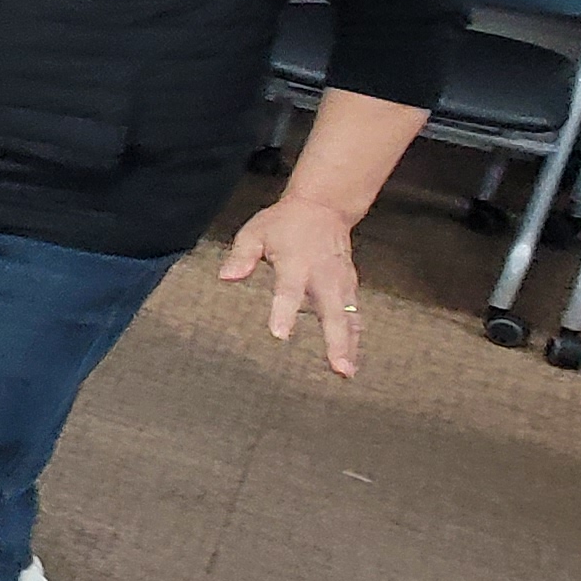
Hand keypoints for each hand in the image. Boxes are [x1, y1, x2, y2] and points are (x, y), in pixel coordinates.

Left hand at [218, 198, 370, 376]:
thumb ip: (241, 256)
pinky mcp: (349, 287)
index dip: (284, 312)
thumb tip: (226, 278)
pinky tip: (352, 360)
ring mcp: (341, 282)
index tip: (280, 335)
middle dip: (337, 340)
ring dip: (350, 345)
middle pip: (332, 311)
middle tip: (339, 368)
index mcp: (297, 263)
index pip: (289, 290)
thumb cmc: (284, 223)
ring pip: (349, 317)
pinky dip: (355, 337)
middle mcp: (323, 276)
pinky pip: (354, 315)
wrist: (323, 207)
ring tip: (347, 373)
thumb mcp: (256, 232)